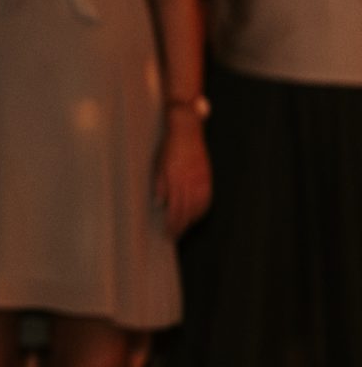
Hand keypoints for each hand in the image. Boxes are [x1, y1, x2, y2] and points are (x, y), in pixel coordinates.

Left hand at [156, 117, 211, 236]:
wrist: (186, 130)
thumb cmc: (168, 147)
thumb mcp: (158, 165)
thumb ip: (159, 185)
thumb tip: (159, 203)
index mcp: (177, 180)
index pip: (176, 209)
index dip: (172, 223)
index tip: (167, 233)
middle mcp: (191, 182)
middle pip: (188, 211)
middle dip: (181, 225)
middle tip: (174, 236)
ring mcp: (202, 180)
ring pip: (199, 207)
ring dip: (191, 220)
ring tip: (183, 229)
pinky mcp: (207, 177)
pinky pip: (207, 199)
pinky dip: (201, 210)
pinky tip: (195, 215)